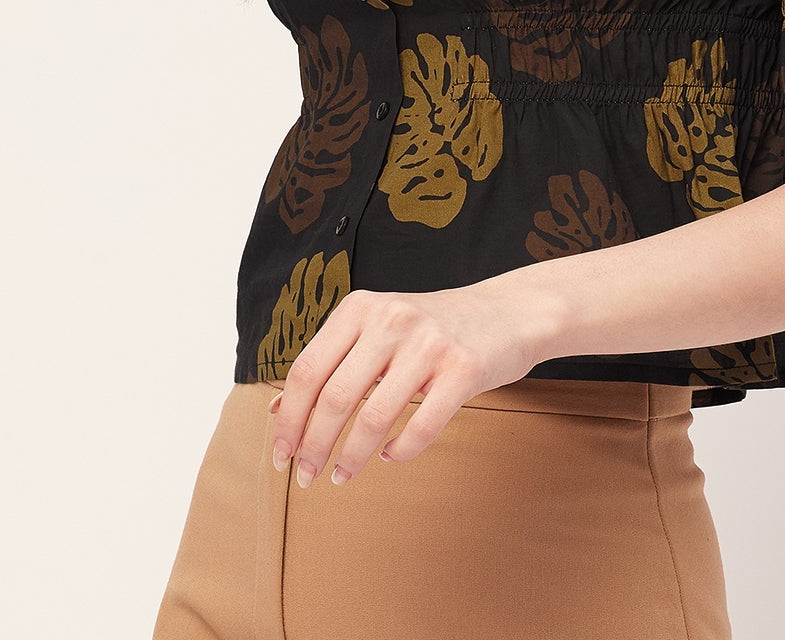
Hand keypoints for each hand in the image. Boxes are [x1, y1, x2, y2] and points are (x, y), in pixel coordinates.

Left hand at [267, 274, 558, 488]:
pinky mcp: (463, 368)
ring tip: (342, 477)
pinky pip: (422, 425)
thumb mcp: (377, 329)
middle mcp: (391, 318)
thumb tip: (276, 410)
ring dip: (351, 457)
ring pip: (374, 416)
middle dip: (313, 446)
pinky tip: (389, 455)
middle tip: (305, 477)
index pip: (307, 371)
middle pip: (335, 397)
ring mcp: (429, 343)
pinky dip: (399, 450)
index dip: (288, 419)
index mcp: (361, 307)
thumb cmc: (433, 328)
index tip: (279, 455)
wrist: (508, 311)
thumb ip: (332, 362)